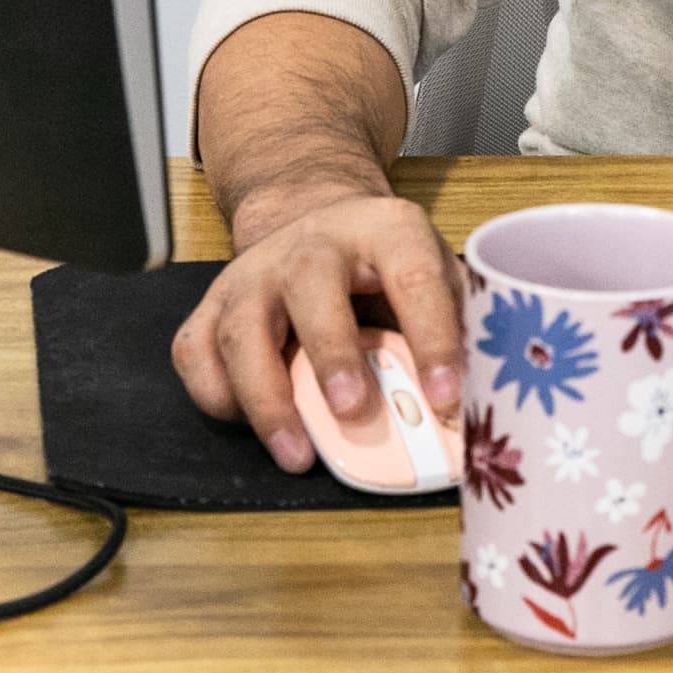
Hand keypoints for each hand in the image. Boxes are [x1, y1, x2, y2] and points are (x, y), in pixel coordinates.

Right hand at [170, 183, 467, 475]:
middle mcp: (311, 244)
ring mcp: (253, 274)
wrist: (314, 219)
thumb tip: (475, 406)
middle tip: (354, 411)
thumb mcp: (433, 275)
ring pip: (240, 328)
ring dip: (266, 396)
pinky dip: (219, 398)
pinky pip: (197, 354)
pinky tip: (251, 425)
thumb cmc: (384, 265)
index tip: (447, 397)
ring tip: (297, 453)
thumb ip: (454, 328)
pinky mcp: (212, 305)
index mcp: (385, 231)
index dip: (433, 337)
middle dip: (331, 352)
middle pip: (310, 285)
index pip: (415, 277)